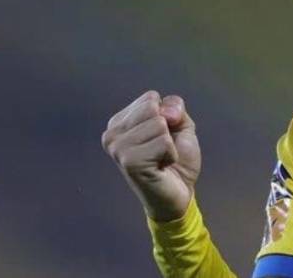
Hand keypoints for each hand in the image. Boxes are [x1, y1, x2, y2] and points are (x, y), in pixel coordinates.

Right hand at [101, 91, 200, 221]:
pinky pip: (163, 142)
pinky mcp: (129, 162)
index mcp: (119, 122)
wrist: (179, 194)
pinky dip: (170, 154)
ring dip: (169, 144)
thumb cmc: (176, 160)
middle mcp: (112, 135)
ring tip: (160, 160)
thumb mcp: (180, 125)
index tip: (162, 138)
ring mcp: (118, 149)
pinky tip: (161, 167)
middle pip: (152, 108)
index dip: (167, 116)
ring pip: (159, 124)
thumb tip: (165, 112)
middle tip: (162, 151)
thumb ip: (174, 107)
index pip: (150, 98)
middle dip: (168, 129)